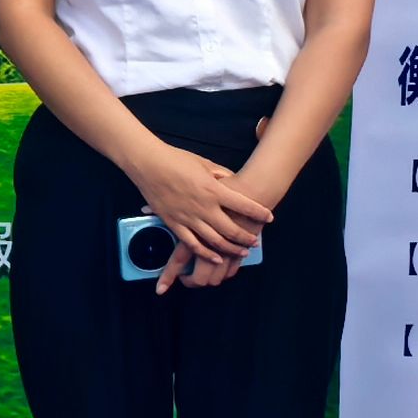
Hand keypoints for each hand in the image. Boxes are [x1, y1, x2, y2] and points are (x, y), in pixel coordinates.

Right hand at [131, 144, 273, 291]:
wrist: (148, 164)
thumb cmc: (176, 159)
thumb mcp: (204, 163)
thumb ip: (220, 175)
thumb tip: (232, 182)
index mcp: (214, 190)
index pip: (244, 205)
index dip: (259, 213)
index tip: (269, 218)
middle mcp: (204, 207)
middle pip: (232, 229)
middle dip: (247, 237)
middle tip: (255, 242)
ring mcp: (189, 218)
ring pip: (215, 241)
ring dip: (231, 249)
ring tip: (242, 253)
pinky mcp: (174, 224)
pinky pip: (192, 244)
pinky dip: (205, 253)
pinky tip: (215, 258)